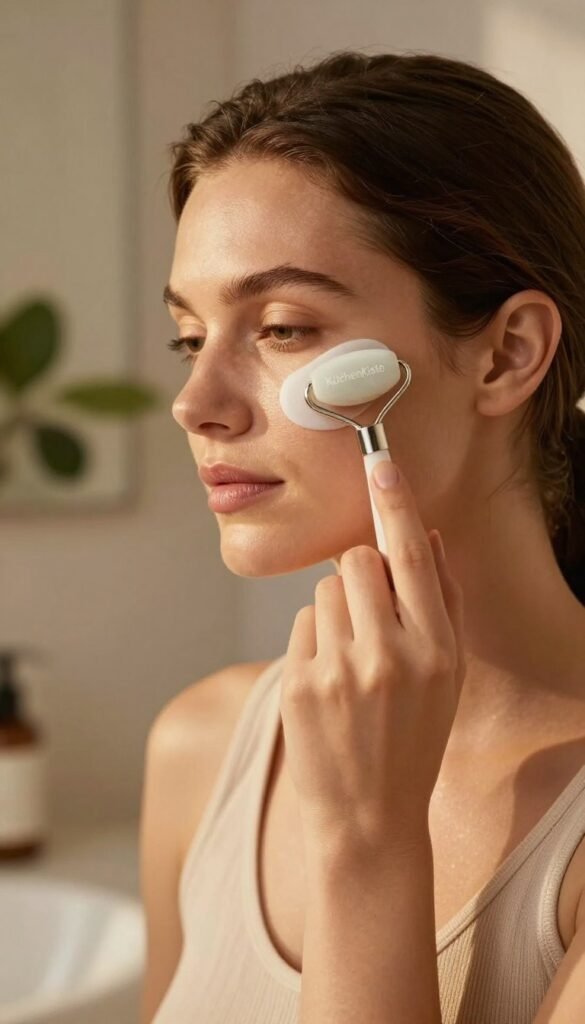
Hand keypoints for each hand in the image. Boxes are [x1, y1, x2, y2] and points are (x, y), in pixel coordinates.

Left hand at [279, 460, 466, 861]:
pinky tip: (329, 680)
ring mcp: (339, 671)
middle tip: (370, 615)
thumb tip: (426, 536)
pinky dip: (314, 639)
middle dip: (361, 575)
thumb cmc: (413, 738)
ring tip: (351, 660)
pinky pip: (302, 623)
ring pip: (325, 590)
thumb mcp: (447, 676)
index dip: (396, 503)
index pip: (412, 557)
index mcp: (435, 649)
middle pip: (357, 563)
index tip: (380, 462)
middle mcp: (389, 655)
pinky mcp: (299, 683)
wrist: (368, 816)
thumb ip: (441, 602)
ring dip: (336, 610)